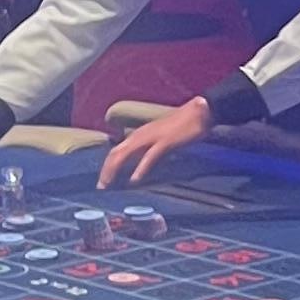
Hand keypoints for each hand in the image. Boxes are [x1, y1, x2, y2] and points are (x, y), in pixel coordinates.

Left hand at [98, 94, 216, 187]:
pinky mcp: (165, 142)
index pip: (117, 150)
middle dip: (106, 170)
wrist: (199, 112)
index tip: (103, 180)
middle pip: (116, 153)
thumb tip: (142, 161)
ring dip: (115, 169)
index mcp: (140, 134)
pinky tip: (134, 179)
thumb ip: (150, 148)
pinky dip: (140, 169)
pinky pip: (149, 157)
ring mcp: (152, 137)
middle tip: (100, 187)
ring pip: (126, 154)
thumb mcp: (160, 137)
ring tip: (108, 184)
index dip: (107, 165)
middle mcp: (141, 135)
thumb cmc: (181, 125)